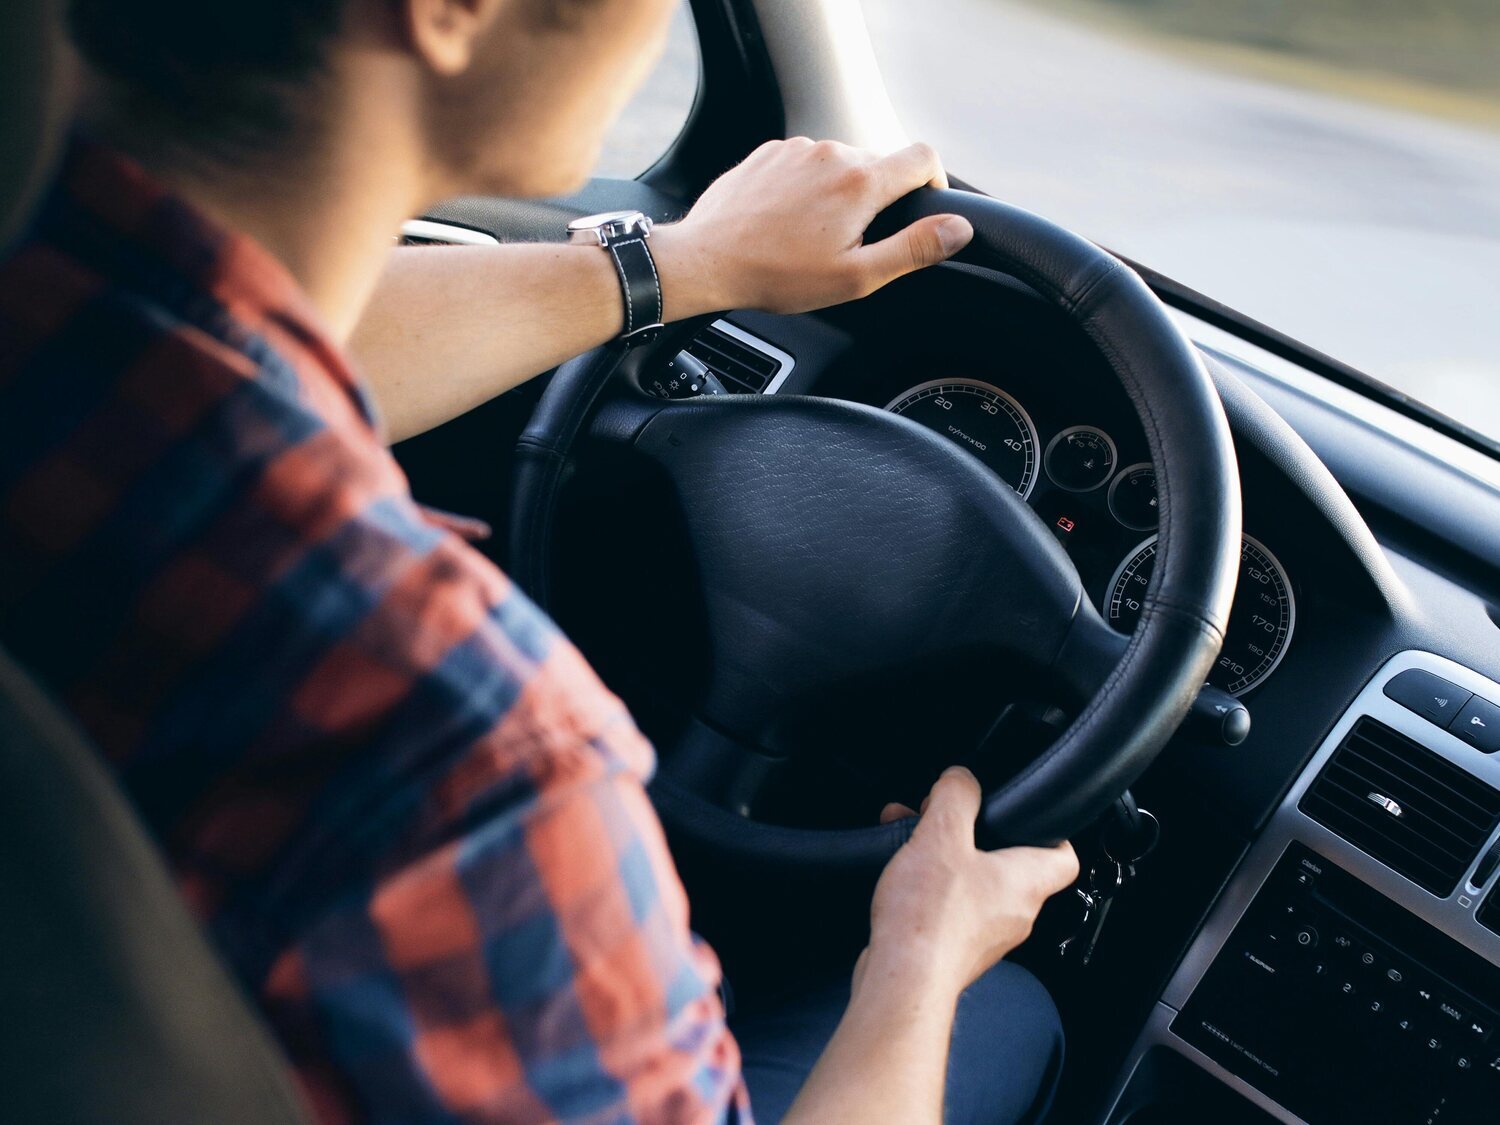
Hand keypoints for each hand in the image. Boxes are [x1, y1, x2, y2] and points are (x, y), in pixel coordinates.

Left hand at [652, 138, 973, 318]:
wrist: (706, 260)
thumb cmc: (777, 275)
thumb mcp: (855, 276)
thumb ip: (913, 249)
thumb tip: (958, 229)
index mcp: (861, 181)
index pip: (924, 157)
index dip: (934, 182)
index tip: (923, 207)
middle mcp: (832, 152)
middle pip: (879, 164)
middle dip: (877, 200)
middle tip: (852, 243)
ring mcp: (797, 148)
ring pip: (839, 164)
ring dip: (839, 194)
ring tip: (813, 237)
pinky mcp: (769, 153)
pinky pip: (804, 164)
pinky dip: (807, 188)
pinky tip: (787, 222)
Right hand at [861, 767, 1078, 998]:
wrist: (903, 981)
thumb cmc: (930, 919)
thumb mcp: (941, 835)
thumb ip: (956, 797)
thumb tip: (961, 779)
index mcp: (1026, 882)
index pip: (1064, 856)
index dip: (1051, 830)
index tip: (1027, 814)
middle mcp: (1015, 914)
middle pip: (1009, 865)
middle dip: (974, 836)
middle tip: (946, 819)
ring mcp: (986, 937)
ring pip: (975, 885)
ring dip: (945, 858)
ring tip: (910, 840)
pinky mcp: (956, 951)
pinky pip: (951, 909)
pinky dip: (930, 887)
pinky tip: (900, 877)